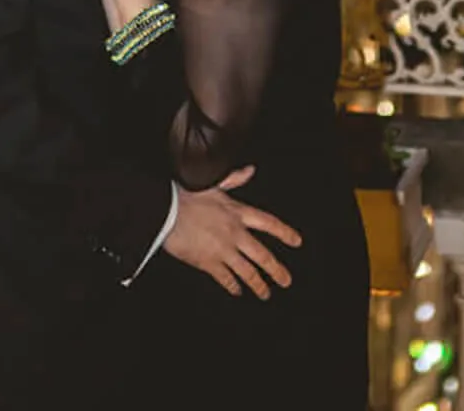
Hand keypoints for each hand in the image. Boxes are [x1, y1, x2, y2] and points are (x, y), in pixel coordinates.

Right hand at [164, 166, 301, 299]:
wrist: (166, 210)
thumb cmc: (187, 194)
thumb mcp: (214, 183)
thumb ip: (234, 179)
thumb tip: (250, 170)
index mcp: (237, 212)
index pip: (268, 223)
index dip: (284, 233)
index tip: (296, 241)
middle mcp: (235, 233)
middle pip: (263, 255)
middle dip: (276, 270)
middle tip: (286, 280)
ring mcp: (223, 250)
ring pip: (248, 272)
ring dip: (258, 284)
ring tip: (265, 293)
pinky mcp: (209, 263)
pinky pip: (226, 279)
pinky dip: (233, 286)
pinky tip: (237, 291)